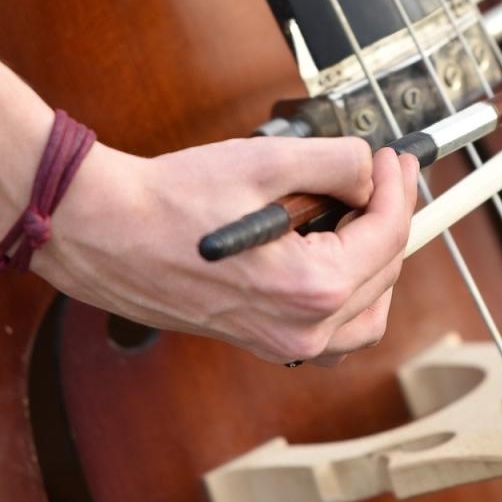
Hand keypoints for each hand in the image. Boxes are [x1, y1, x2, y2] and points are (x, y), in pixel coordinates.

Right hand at [34, 136, 417, 364]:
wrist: (103, 232)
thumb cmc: (170, 202)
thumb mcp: (268, 161)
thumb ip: (338, 161)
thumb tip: (370, 168)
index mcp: (313, 290)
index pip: (388, 234)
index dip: (397, 186)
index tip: (393, 156)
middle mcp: (303, 330)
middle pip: (384, 271)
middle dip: (389, 215)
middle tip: (381, 171)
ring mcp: (281, 344)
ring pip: (366, 312)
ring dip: (375, 261)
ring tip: (360, 211)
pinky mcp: (260, 341)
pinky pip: (330, 333)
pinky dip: (347, 296)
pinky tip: (331, 254)